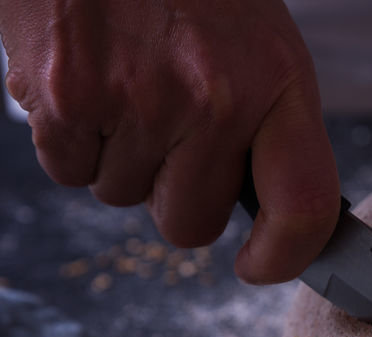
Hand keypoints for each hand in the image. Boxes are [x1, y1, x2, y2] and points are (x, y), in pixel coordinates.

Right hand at [0, 0, 340, 283]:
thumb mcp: (254, 37)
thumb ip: (264, 124)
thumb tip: (264, 213)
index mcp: (276, 80)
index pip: (304, 206)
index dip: (284, 255)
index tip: (259, 264)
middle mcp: (213, 98)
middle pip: (189, 223)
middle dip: (173, 193)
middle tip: (165, 126)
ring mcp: (138, 102)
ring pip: (121, 196)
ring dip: (117, 155)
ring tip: (122, 78)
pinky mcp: (67, 100)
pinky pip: (67, 171)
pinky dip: (69, 137)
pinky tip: (85, 78)